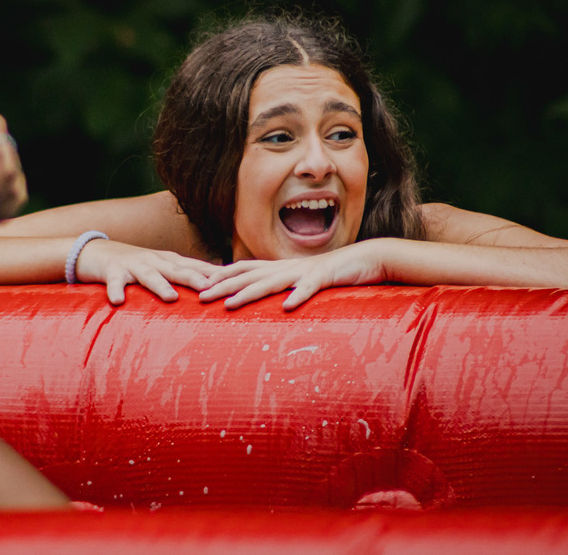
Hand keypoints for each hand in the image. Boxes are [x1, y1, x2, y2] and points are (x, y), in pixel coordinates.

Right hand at [75, 239, 222, 305]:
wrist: (98, 252)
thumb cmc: (137, 265)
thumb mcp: (164, 268)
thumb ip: (186, 276)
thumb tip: (217, 286)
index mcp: (169, 262)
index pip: (195, 267)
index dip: (213, 275)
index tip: (232, 283)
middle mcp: (154, 261)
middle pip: (177, 270)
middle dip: (194, 278)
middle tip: (211, 289)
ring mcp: (133, 265)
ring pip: (148, 275)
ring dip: (160, 285)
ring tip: (170, 297)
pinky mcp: (112, 272)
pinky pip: (114, 283)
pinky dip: (116, 290)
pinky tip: (118, 301)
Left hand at [198, 240, 387, 310]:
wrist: (367, 259)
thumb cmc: (334, 273)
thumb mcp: (304, 282)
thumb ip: (285, 289)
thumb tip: (268, 302)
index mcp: (281, 268)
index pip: (244, 269)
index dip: (222, 276)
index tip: (200, 286)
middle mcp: (287, 268)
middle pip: (249, 275)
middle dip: (223, 286)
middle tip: (200, 297)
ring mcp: (304, 272)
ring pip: (271, 282)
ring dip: (249, 293)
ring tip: (229, 304)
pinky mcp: (324, 278)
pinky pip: (309, 288)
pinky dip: (298, 296)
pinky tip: (287, 307)